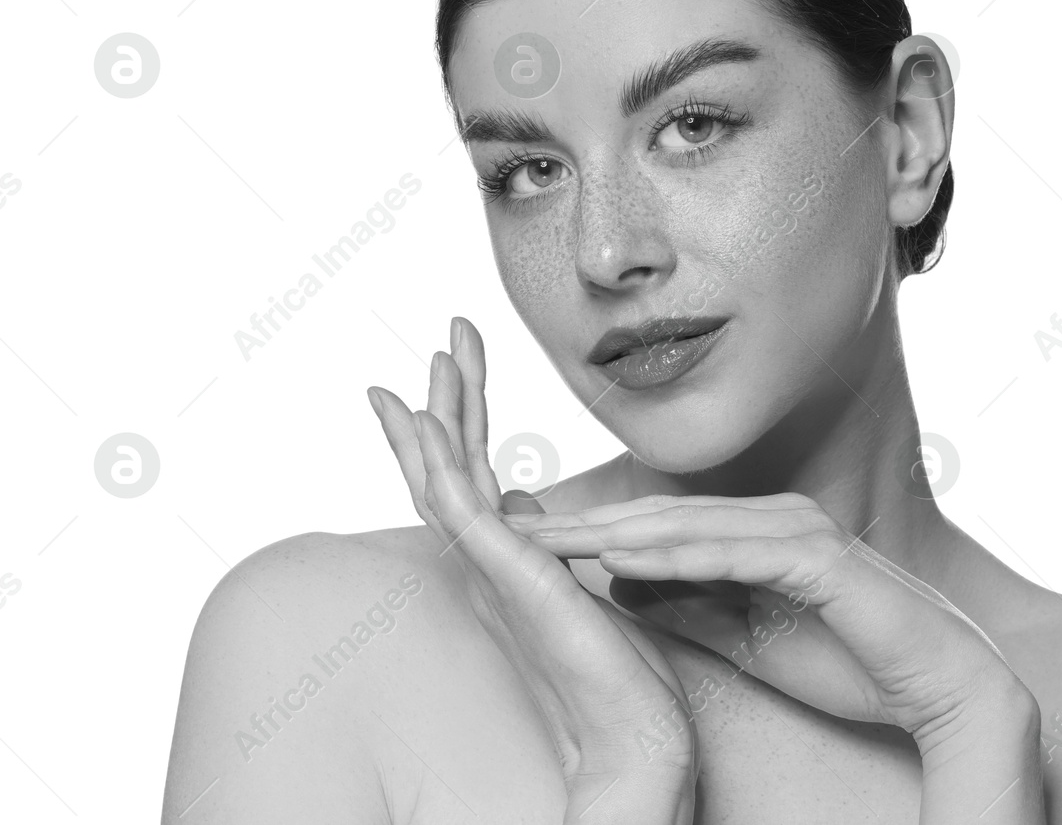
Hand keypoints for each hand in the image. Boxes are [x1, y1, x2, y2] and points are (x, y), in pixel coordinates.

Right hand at [367, 317, 698, 824]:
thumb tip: (518, 494)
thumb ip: (537, 533)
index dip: (462, 412)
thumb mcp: (573, 575)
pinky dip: (436, 459)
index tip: (456, 358)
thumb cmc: (613, 667)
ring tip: (434, 356)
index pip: (473, 467)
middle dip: (449, 394)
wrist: (635, 730)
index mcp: (508, 551)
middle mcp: (490, 556)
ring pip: (446, 475)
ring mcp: (493, 565)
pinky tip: (425, 419)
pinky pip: (460, 506)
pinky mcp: (509, 574)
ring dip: (436, 413)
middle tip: (449, 331)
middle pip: (452, 461)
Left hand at [505, 493, 1046, 823]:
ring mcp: (798, 529)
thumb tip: (619, 587)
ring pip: (689, 526)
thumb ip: (690, 607)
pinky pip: (734, 552)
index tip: (531, 540)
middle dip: (587, 523)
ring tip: (551, 538)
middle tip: (516, 523)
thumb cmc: (851, 661)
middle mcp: (775, 516)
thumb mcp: (748, 639)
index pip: (659, 529)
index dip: (592, 533)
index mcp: (758, 530)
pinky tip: (626, 561)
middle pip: (662, 516)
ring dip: (616, 532)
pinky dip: (676, 557)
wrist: (937, 682)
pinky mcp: (818, 556)